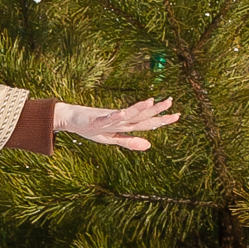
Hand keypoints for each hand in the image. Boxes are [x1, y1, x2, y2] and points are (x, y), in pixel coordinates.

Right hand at [59, 96, 179, 151]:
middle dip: (155, 109)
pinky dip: (115, 116)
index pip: (147, 122)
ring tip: (150, 101)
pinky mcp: (97, 119)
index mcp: (125, 125)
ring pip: (127, 113)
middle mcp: (120, 119)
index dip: (161, 120)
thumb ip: (130, 142)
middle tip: (170, 101)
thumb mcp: (112, 139)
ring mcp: (109, 118)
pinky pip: (107, 118)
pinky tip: (123, 113)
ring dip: (138, 108)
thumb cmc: (92, 128)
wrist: (72, 119)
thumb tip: (149, 145)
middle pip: (141, 115)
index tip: (176, 115)